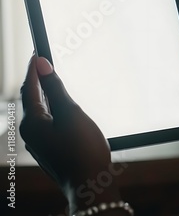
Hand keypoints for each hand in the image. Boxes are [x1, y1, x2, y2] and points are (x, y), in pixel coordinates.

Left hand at [20, 56, 120, 212]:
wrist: (90, 184)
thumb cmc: (82, 149)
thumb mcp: (71, 113)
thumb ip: (55, 88)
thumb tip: (41, 65)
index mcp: (31, 123)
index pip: (29, 88)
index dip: (34, 69)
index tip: (37, 53)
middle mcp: (30, 134)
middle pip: (32, 101)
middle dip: (38, 83)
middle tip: (45, 65)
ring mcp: (39, 145)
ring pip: (40, 114)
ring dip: (47, 98)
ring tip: (54, 84)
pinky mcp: (50, 151)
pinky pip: (47, 126)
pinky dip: (53, 113)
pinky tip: (64, 112)